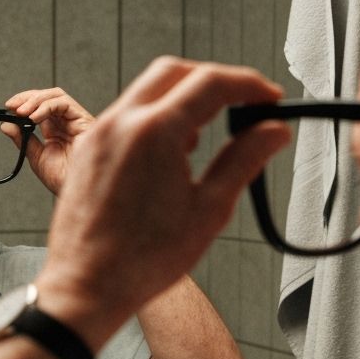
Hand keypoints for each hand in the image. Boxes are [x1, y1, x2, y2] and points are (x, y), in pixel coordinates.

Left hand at [4, 87, 94, 194]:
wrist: (75, 190)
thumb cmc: (61, 178)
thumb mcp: (36, 156)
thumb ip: (23, 139)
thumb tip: (6, 124)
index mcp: (56, 130)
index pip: (40, 105)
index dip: (24, 102)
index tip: (8, 108)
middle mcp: (66, 122)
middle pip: (48, 96)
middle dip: (28, 98)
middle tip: (12, 106)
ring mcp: (76, 120)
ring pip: (56, 95)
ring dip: (36, 100)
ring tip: (21, 112)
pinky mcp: (84, 119)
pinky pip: (64, 103)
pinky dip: (46, 106)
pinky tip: (34, 117)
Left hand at [36, 57, 290, 346]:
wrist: (87, 286)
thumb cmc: (142, 260)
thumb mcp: (209, 210)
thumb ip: (244, 160)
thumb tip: (272, 132)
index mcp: (154, 132)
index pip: (210, 83)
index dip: (248, 85)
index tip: (268, 98)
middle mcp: (120, 123)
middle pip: (175, 72)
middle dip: (213, 80)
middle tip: (241, 104)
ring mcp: (98, 134)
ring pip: (146, 90)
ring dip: (181, 99)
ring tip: (206, 137)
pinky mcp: (87, 150)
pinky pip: (125, 115)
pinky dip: (154, 118)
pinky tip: (170, 154)